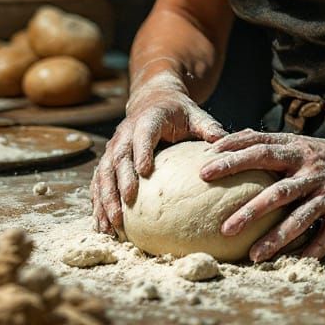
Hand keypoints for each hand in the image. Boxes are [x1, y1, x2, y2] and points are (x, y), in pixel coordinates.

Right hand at [91, 73, 227, 235]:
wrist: (154, 99)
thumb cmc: (179, 112)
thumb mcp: (196, 115)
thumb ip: (209, 128)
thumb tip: (227, 144)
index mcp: (149, 119)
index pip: (143, 134)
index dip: (142, 151)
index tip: (144, 171)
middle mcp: (126, 132)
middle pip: (119, 157)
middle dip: (119, 183)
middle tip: (125, 208)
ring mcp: (115, 146)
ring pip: (104, 172)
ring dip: (104, 199)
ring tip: (110, 225)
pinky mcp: (109, 158)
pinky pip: (99, 181)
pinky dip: (98, 203)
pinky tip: (101, 226)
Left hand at [199, 129, 324, 260]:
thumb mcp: (304, 145)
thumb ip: (273, 147)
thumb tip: (229, 144)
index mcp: (298, 148)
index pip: (259, 147)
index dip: (232, 155)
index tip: (204, 167)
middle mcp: (311, 167)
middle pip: (275, 186)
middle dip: (247, 204)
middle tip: (220, 222)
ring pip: (298, 216)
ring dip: (274, 237)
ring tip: (252, 254)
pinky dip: (312, 249)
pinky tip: (295, 263)